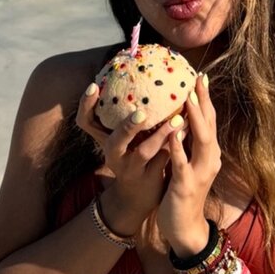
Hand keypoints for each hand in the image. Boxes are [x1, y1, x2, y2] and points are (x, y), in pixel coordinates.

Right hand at [76, 81, 181, 234]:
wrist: (136, 197)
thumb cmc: (130, 157)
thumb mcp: (121, 139)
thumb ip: (122, 116)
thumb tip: (136, 76)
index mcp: (104, 140)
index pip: (85, 122)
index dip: (86, 105)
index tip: (94, 86)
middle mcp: (113, 155)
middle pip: (114, 140)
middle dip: (128, 126)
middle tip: (142, 111)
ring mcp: (131, 170)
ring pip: (144, 152)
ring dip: (162, 134)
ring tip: (179, 118)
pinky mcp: (149, 179)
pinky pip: (164, 160)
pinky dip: (176, 144)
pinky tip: (189, 130)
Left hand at [157, 74, 220, 254]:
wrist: (185, 228)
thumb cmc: (182, 194)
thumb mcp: (186, 164)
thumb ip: (185, 144)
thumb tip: (176, 119)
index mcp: (209, 154)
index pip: (209, 121)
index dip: (206, 99)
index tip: (201, 77)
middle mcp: (210, 160)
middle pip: (209, 126)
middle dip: (204, 102)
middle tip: (198, 79)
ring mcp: (200, 173)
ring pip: (202, 141)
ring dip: (196, 120)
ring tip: (189, 99)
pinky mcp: (186, 186)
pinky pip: (183, 164)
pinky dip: (178, 148)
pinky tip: (172, 135)